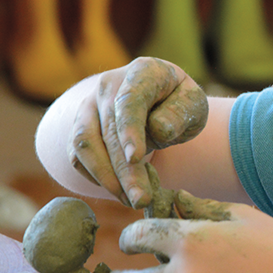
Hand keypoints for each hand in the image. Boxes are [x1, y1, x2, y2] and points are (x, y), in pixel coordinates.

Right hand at [69, 57, 207, 207]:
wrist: (158, 99)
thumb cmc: (179, 102)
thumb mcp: (194, 104)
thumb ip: (180, 113)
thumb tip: (159, 129)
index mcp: (142, 72)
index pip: (130, 101)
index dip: (130, 130)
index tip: (136, 159)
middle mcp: (108, 85)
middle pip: (109, 130)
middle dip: (124, 170)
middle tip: (141, 200)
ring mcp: (89, 106)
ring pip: (84, 144)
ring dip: (106, 177)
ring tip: (132, 201)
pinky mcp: (80, 127)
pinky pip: (78, 156)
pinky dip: (96, 177)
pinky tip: (120, 192)